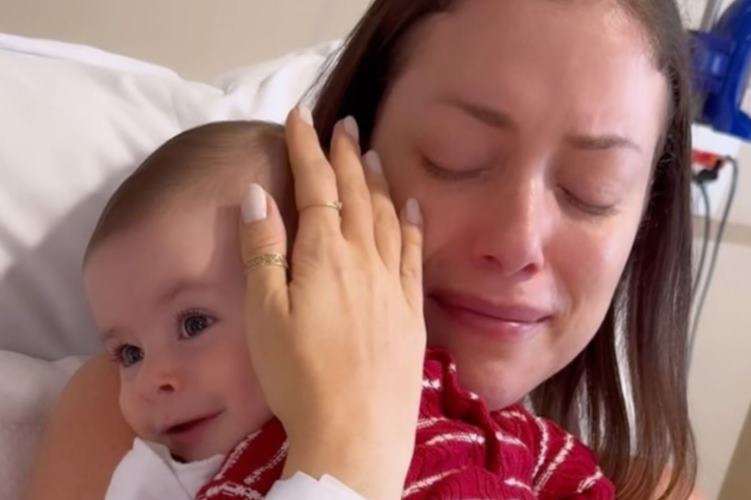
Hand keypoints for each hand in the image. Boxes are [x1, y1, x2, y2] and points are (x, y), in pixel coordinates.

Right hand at [238, 105, 425, 499]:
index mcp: (324, 257)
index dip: (307, 148)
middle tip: (342, 123)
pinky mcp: (411, 309)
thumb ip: (264, 251)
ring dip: (376, 181)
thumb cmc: (299, 378)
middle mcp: (364, 260)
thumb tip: (258, 196)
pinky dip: (411, 222)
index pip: (315, 186)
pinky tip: (412, 206)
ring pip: (386, 216)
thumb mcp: (265, 316)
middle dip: (344, 154)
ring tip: (370, 153)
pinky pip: (414, 252)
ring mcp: (392, 283)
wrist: (356, 433)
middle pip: (355, 194)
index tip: (301, 115)